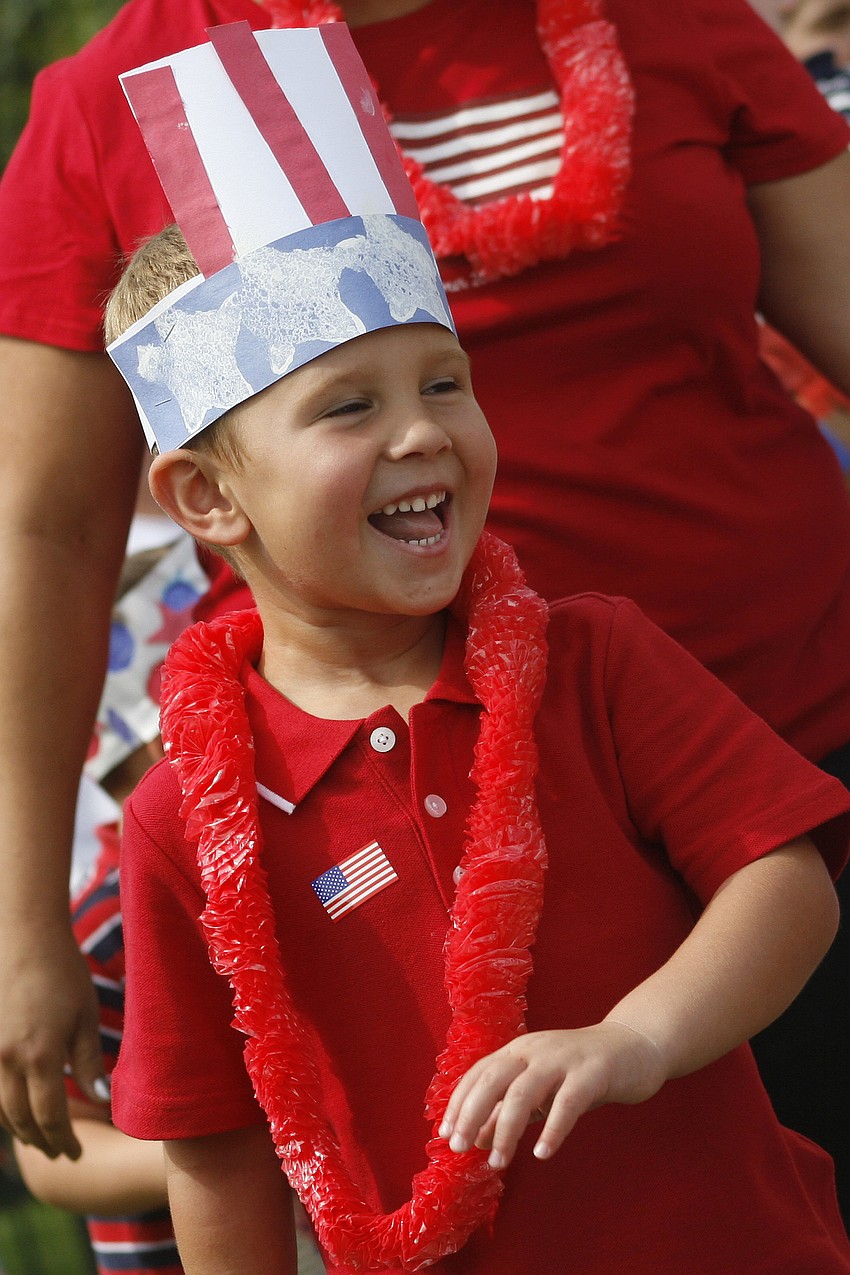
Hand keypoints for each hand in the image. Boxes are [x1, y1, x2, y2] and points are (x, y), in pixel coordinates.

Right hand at [0, 925, 106, 1158]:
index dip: (64, 1141)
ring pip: (0, 1110)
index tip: (77, 1154)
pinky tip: (18, 1113)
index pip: (50, 1117)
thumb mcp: (85, 1016)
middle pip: (22, 1120)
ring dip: (20, 1130)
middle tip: (62, 1154)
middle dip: (43, 1142)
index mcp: (41, 1055)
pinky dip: (3, 1109)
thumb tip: (101, 1102)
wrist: (26, 938)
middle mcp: (8, 1060)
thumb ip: (90, 1062)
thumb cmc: (64, 974)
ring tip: (42, 1140)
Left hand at [439, 1022, 666, 1170]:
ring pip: (524, 1091)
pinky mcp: (593, 1073)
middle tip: (458, 1148)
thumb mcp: (542, 1090)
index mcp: (519, 1050)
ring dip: (506, 1128)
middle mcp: (535, 1049)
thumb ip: (511, 1109)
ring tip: (498, 1162)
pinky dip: (552, 1129)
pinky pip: (568, 1102)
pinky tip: (542, 1153)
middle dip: (471, 1113)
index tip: (445, 1134)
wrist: (636, 1046)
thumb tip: (477, 1138)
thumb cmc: (583, 1072)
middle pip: (493, 1078)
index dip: (460, 1102)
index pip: (479, 1073)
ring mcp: (563, 1059)